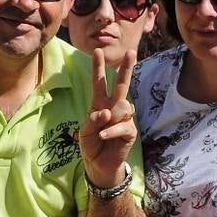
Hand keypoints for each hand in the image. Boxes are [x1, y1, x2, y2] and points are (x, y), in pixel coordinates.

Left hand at [78, 48, 136, 187]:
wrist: (99, 165)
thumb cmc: (91, 145)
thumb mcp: (85, 131)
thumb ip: (93, 120)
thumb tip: (106, 112)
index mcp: (99, 103)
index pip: (99, 83)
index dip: (98, 68)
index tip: (96, 51)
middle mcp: (113, 107)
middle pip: (121, 85)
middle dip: (126, 68)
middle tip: (131, 52)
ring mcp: (123, 118)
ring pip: (123, 106)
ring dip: (111, 117)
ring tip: (102, 131)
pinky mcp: (130, 131)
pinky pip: (123, 125)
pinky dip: (112, 130)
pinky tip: (104, 135)